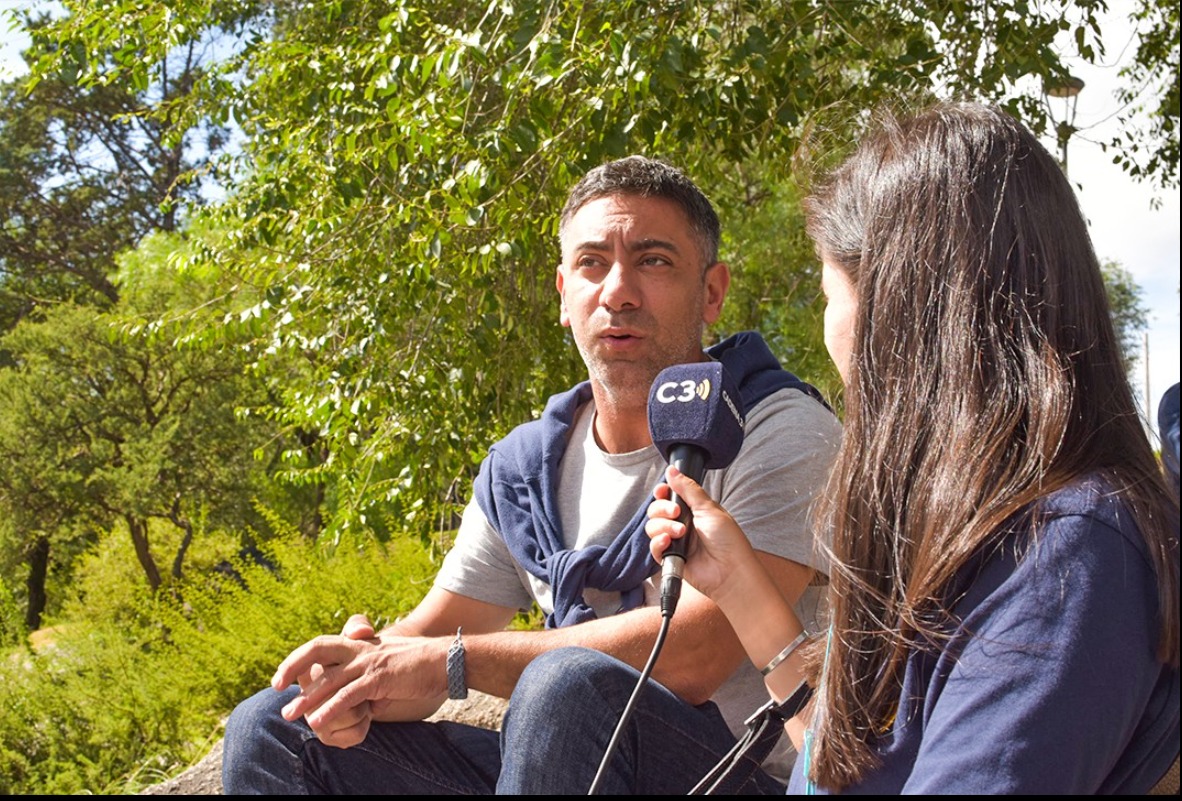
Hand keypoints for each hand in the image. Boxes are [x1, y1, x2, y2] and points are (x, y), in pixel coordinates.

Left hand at [273, 613, 448, 746]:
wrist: (446, 660)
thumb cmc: (420, 667)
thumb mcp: (389, 672)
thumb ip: (372, 686)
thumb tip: (367, 706)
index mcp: (362, 645)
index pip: (323, 645)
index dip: (301, 658)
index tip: (284, 676)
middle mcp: (361, 649)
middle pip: (318, 650)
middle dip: (293, 667)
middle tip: (275, 687)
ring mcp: (370, 662)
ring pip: (330, 678)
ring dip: (307, 698)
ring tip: (290, 715)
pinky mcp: (380, 678)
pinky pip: (350, 695)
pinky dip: (331, 709)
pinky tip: (318, 722)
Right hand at [645, 465, 761, 602]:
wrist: (730, 570)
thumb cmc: (727, 540)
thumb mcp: (708, 507)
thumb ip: (688, 489)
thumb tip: (672, 470)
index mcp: (692, 510)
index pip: (668, 497)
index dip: (662, 493)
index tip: (663, 491)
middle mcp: (681, 524)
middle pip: (656, 510)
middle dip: (663, 509)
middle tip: (677, 513)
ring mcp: (675, 541)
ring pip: (652, 527)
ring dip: (663, 526)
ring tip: (681, 533)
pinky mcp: (670, 558)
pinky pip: (653, 548)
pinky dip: (658, 543)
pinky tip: (669, 542)